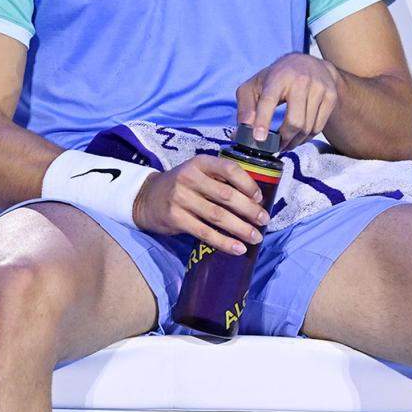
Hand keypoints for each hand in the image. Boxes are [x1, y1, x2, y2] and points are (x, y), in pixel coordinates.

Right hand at [132, 155, 269, 253]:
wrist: (147, 198)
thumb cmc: (182, 186)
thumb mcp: (198, 173)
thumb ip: (219, 180)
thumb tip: (255, 200)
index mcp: (200, 163)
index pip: (229, 169)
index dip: (248, 184)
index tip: (260, 198)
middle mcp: (189, 178)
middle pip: (226, 196)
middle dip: (250, 210)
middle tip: (264, 221)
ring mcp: (181, 198)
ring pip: (218, 216)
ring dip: (241, 228)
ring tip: (255, 237)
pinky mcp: (175, 218)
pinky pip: (205, 232)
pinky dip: (224, 242)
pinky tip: (238, 249)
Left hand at [237, 53, 342, 151]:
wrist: (311, 63)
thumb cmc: (277, 78)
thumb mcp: (255, 85)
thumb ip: (245, 106)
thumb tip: (243, 130)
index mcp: (278, 77)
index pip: (269, 100)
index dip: (263, 121)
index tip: (259, 138)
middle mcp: (301, 80)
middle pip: (294, 121)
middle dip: (284, 140)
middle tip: (276, 147)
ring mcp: (319, 88)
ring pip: (307, 128)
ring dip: (295, 142)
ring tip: (286, 143)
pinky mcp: (331, 96)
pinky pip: (318, 127)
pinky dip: (307, 137)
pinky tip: (299, 135)